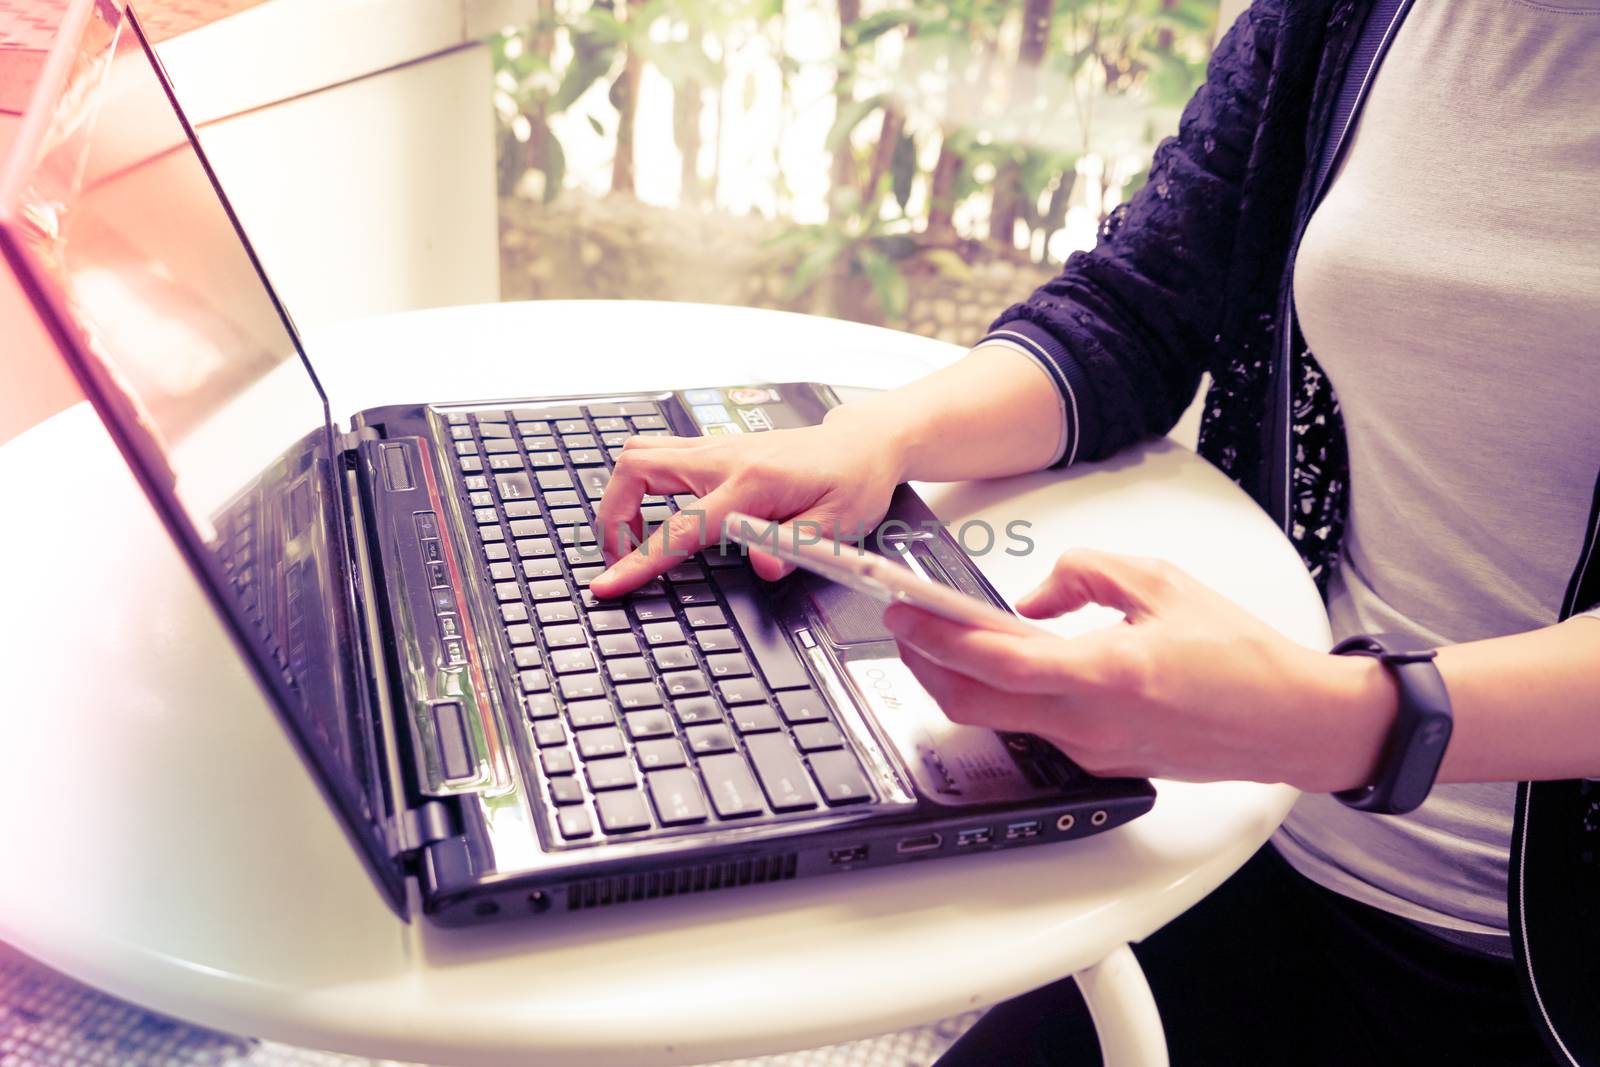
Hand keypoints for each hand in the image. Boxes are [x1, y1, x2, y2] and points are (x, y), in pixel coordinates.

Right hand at [590, 405, 902, 596]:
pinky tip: (654, 512)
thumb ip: (794, 546)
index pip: (680, 526)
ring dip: (622, 495)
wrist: (861, 445)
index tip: (609, 584)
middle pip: (636, 468)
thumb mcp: (838, 526)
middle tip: (619, 556)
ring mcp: (715, 448)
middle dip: (613, 516)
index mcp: (752, 482)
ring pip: (640, 453)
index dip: (639, 561)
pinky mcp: (714, 449)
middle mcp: (724, 457)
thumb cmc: (852, 482)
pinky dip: (640, 484)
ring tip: (631, 537)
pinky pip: (658, 454)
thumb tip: (762, 566)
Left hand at [882, 549, 1396, 790]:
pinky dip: (1006, 696)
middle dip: (925, 665)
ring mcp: (1092, 750)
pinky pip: (1034, 729)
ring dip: (961, 682)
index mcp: (1104, 674)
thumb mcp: (1161, 581)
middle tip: (905, 626)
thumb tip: (1028, 598)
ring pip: (999, 720)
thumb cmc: (1242, 655)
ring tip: (944, 639)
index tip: (904, 613)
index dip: (937, 638)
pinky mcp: (1100, 761)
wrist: (1292, 722)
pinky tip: (1007, 666)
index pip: (994, 661)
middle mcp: (1089, 723)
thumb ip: (1082, 575)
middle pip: (973, 704)